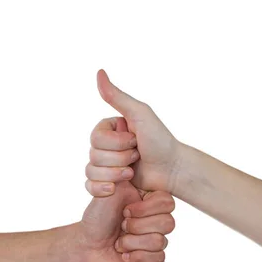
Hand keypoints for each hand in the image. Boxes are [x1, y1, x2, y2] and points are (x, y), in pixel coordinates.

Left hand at [78, 180, 174, 261]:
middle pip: (168, 223)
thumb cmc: (96, 218)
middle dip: (137, 227)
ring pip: (160, 242)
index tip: (125, 210)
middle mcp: (156, 219)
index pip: (168, 203)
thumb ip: (124, 175)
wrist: (86, 246)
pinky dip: (137, 258)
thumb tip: (136, 162)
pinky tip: (124, 256)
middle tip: (121, 226)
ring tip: (118, 243)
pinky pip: (158, 259)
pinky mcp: (152, 259)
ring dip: (132, 243)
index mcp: (149, 201)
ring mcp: (155, 240)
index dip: (146, 209)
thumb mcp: (108, 190)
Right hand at [85, 70, 181, 195]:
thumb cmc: (160, 141)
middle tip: (137, 156)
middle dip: (118, 158)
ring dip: (115, 173)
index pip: (95, 137)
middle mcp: (106, 146)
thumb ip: (117, 96)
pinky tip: (115, 188)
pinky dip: (101, 188)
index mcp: (110, 129)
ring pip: (91, 171)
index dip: (116, 143)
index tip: (135, 141)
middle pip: (93, 155)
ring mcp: (107, 165)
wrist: (171, 170)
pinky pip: (90, 186)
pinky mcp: (109, 182)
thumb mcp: (140, 114)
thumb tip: (99, 72)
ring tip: (132, 172)